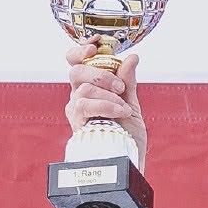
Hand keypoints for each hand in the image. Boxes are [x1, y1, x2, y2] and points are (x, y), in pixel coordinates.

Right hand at [64, 45, 148, 177]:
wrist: (128, 163)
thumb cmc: (128, 136)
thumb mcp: (132, 105)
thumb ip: (129, 82)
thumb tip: (131, 57)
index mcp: (90, 86)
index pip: (76, 60)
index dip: (82, 48)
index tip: (96, 44)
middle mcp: (78, 95)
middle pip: (76, 70)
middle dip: (100, 72)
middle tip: (120, 86)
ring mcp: (75, 110)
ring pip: (82, 88)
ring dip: (108, 94)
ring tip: (124, 107)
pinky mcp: (76, 124)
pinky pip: (84, 105)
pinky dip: (105, 105)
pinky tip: (120, 112)